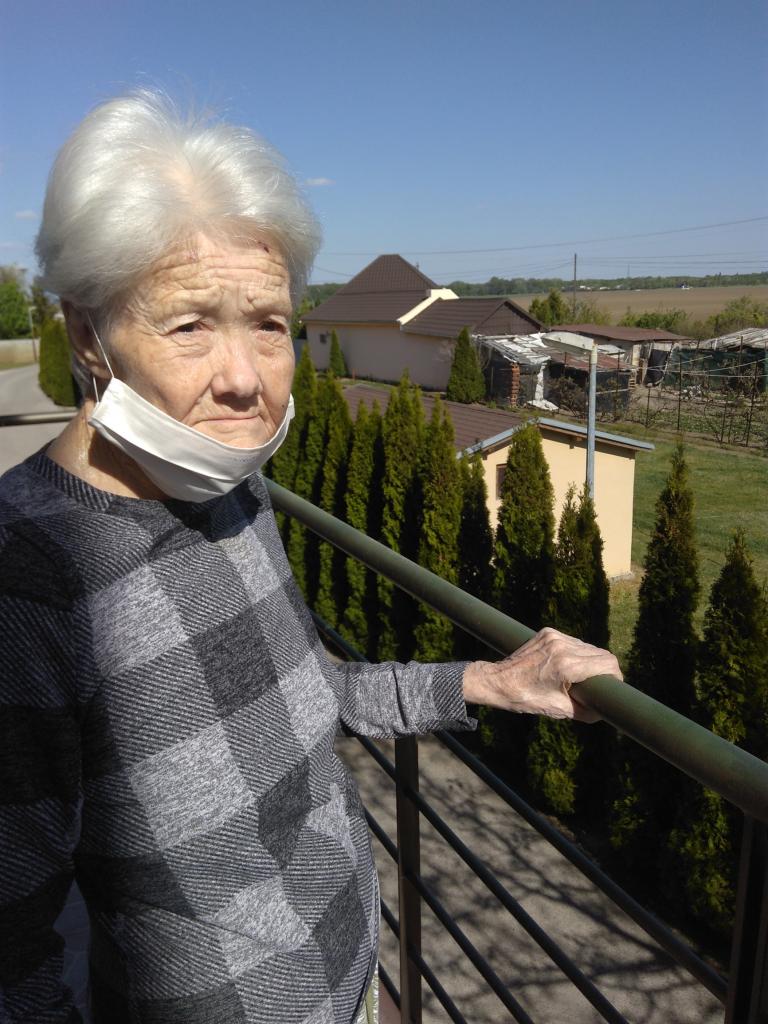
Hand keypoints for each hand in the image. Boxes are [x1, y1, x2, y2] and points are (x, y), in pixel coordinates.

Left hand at [462, 627, 622, 722]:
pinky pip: (573, 641)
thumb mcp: (560, 710)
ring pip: (587, 646)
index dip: (616, 676)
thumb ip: (588, 711)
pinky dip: (576, 652)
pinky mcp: (547, 632)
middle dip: (605, 669)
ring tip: (583, 676)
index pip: (607, 663)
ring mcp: (554, 637)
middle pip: (600, 653)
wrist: (497, 682)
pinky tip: (569, 665)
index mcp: (567, 666)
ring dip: (591, 660)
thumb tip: (605, 711)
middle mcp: (562, 647)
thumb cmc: (526, 699)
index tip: (614, 686)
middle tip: (600, 685)